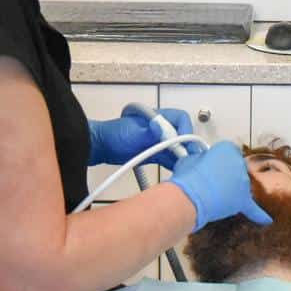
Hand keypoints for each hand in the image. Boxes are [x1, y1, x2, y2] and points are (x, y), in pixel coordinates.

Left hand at [87, 108, 201, 168]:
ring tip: (186, 169)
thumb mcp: (132, 134)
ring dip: (182, 158)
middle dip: (187, 147)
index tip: (184, 144)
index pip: (180, 119)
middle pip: (182, 135)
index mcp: (158, 118)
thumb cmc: (114, 135)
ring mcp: (158, 142)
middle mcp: (161, 129)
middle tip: (190, 161)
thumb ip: (148, 132)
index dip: (186, 130)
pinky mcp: (154, 154)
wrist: (100, 147)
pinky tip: (178, 173)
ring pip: (177, 149)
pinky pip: (169, 159)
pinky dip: (175, 165)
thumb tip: (160, 127)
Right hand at [168, 141, 272, 231]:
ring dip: (232, 190)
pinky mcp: (243, 200)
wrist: (190, 196)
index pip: (226, 153)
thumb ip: (200, 159)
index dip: (215, 161)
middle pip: (235, 169)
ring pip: (241, 186)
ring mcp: (243, 182)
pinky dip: (259, 214)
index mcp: (227, 148)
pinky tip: (266, 219)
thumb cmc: (187, 177)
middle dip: (225, 175)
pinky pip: (254, 209)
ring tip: (214, 196)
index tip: (207, 167)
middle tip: (210, 182)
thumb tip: (199, 163)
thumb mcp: (190, 159)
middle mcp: (239, 163)